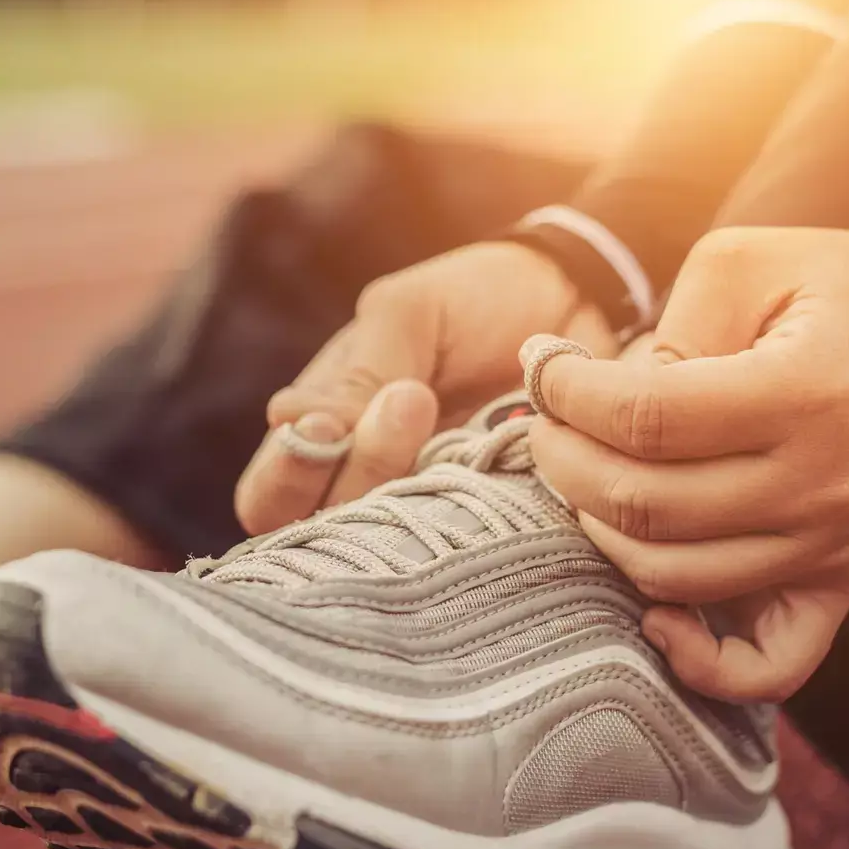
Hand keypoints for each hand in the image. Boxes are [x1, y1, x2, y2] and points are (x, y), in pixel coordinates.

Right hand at [235, 241, 616, 534]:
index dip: (286, 478)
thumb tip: (285, 421)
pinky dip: (480, 514)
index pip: (268, 496)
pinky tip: (496, 457)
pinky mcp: (498, 523)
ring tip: (447, 409)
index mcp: (325, 434)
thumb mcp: (406, 315)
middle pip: (322, 535)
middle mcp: (369, 487)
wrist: (579, 300)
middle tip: (410, 402)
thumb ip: (357, 373)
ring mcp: (432, 510)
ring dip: (415, 484)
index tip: (327, 427)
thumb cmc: (473, 300)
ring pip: (395, 548)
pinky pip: (476, 548)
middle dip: (357, 473)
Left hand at [528, 227, 848, 702]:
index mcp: (804, 392)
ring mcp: (836, 545)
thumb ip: (670, 329)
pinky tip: (651, 614)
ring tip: (582, 479)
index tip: (543, 374)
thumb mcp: (746, 263)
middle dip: (562, 462)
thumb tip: (590, 400)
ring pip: (675, 576)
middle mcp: (825, 483)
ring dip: (598, 531)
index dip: (568, 397)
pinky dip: (699, 661)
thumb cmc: (835, 286)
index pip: (645, 418)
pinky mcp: (841, 583)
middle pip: (645, 504)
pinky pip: (770, 665)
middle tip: (545, 426)